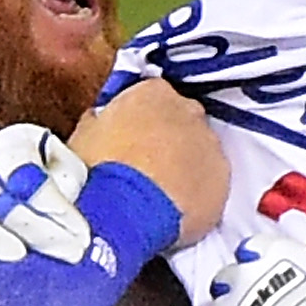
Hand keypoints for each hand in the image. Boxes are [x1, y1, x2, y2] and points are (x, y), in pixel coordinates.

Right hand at [0, 124, 92, 262]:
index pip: (29, 180)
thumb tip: (69, 219)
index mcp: (5, 149)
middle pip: (2, 205)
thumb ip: (68, 184)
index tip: (83, 237)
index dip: (57, 210)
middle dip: (41, 233)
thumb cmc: (39, 175)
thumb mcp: (60, 165)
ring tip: (22, 263)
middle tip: (71, 255)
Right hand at [70, 80, 228, 247]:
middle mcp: (189, 111)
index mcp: (152, 93)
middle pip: (182, 120)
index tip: (131, 135)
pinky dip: (198, 194)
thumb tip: (100, 122)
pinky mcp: (222, 179)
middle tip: (146, 167)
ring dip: (186, 167)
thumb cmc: (98, 170)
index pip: (152, 96)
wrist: (123, 211)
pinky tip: (176, 210)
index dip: (140, 119)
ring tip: (159, 195)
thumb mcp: (83, 136)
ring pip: (201, 152)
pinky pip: (212, 183)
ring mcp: (210, 145)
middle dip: (168, 140)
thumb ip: (99, 121)